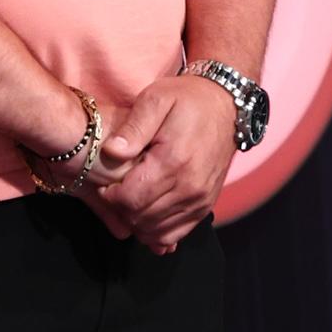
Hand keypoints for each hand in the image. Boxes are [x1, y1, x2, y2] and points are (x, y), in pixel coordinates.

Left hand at [98, 75, 241, 252]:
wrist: (226, 105)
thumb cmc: (186, 99)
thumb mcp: (155, 99)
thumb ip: (132, 127)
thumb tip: (111, 152)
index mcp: (173, 161)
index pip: (131, 199)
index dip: (110, 196)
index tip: (104, 184)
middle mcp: (190, 186)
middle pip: (142, 218)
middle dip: (121, 209)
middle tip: (114, 191)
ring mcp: (200, 199)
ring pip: (157, 230)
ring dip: (137, 221)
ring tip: (129, 200)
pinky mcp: (206, 205)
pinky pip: (177, 233)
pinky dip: (157, 231)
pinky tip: (146, 216)